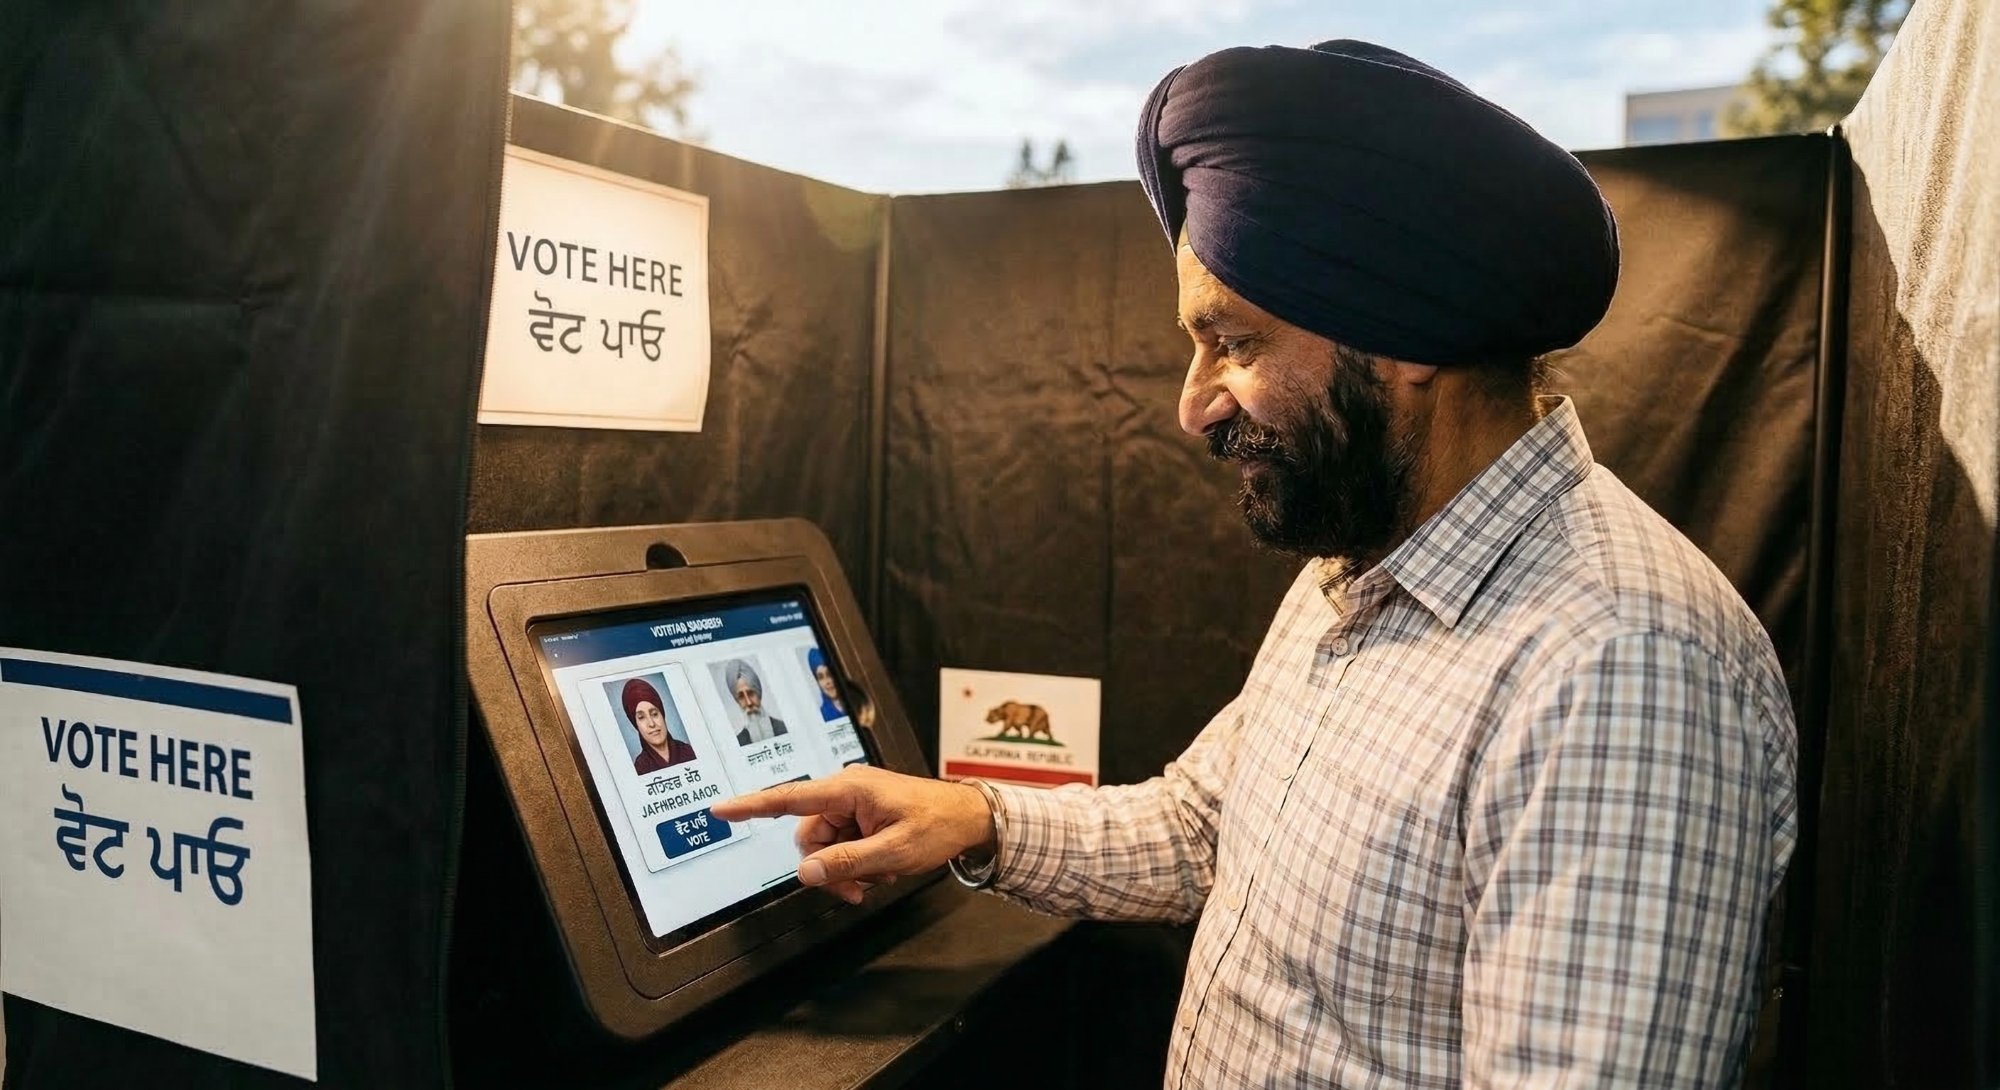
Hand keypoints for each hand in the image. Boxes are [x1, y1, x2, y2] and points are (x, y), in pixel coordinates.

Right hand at [710, 766, 993, 904]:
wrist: (969, 819)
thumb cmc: (938, 825)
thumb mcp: (893, 852)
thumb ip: (846, 863)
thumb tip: (805, 872)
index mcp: (849, 789)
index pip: (790, 798)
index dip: (751, 806)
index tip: (720, 810)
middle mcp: (846, 792)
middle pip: (810, 837)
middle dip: (829, 868)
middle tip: (860, 888)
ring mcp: (854, 805)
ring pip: (826, 847)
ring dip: (848, 869)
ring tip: (882, 875)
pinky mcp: (863, 816)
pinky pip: (844, 846)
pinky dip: (859, 863)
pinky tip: (884, 867)